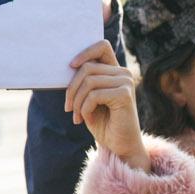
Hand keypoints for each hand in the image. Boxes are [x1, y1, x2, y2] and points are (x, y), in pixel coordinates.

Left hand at [65, 40, 148, 171]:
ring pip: (88, 82)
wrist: (120, 147)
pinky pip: (93, 95)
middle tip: (69, 109)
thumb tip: (68, 67)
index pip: (101, 46)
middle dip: (72, 89)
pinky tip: (87, 120)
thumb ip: (84, 82)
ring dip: (77, 102)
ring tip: (77, 116)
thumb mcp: (89, 99)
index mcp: (116, 71)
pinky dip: (84, 109)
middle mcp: (123, 73)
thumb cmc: (104, 124)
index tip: (71, 66)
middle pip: (87, 68)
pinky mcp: (124, 95)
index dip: (84, 52)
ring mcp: (126, 82)